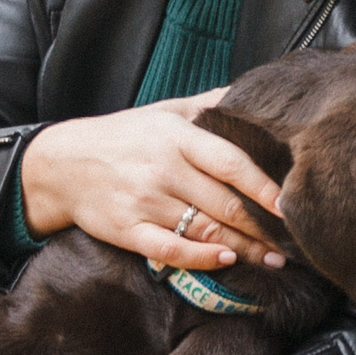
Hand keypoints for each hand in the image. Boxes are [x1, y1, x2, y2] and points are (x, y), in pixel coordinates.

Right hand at [20, 93, 286, 270]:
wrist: (59, 165)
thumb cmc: (122, 137)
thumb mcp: (163, 111)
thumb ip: (208, 105)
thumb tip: (252, 93)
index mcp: (176, 136)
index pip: (231, 162)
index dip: (264, 186)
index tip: (292, 203)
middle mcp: (163, 169)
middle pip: (224, 203)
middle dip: (264, 227)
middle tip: (295, 241)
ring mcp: (145, 202)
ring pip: (205, 230)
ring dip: (244, 248)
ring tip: (274, 259)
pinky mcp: (127, 230)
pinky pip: (170, 250)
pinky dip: (200, 258)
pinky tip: (225, 260)